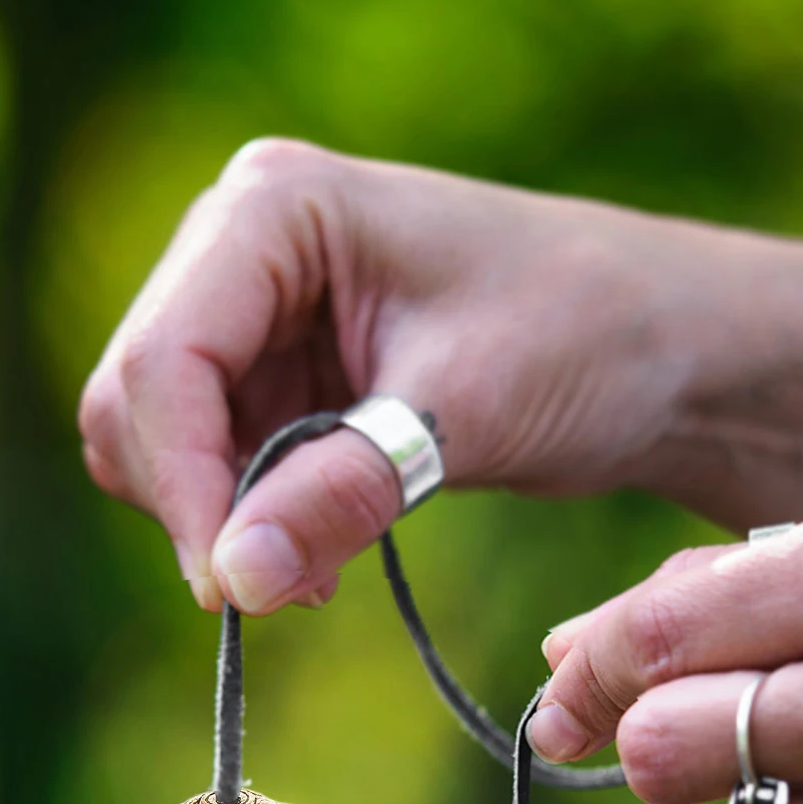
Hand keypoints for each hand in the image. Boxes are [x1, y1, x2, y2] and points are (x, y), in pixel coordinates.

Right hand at [79, 140, 802, 614]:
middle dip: (197, 505)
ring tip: (314, 578)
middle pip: (139, 399)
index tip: (230, 588)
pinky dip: (255, 521)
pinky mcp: (288, 373)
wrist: (663, 348)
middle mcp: (244, 248)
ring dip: (225, 524)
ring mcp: (261, 313)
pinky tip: (319, 557)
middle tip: (277, 593)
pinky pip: (224, 464)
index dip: (180, 482)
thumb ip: (342, 490)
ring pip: (170, 442)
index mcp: (276, 211)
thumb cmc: (584, 337)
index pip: (163, 357)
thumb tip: (234, 582)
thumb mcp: (462, 414)